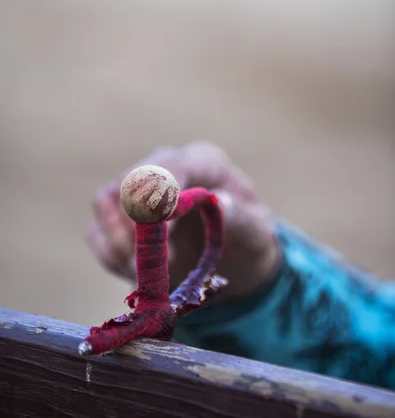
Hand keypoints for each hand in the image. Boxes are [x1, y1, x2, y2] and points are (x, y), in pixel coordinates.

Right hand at [87, 142, 279, 299]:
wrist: (233, 261)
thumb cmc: (248, 239)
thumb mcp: (257, 233)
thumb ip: (242, 217)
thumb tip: (220, 201)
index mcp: (202, 161)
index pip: (168, 167)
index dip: (158, 199)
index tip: (164, 239)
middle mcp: (165, 167)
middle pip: (128, 182)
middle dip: (137, 227)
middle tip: (160, 263)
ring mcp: (138, 190)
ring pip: (105, 202)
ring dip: (120, 243)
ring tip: (149, 272)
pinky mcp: (120, 218)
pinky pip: (96, 231)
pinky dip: (111, 256)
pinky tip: (138, 273)